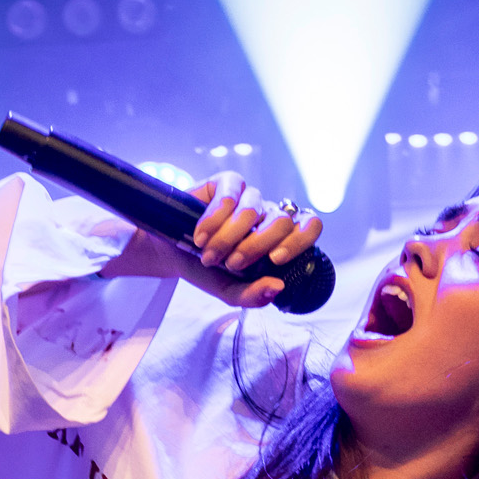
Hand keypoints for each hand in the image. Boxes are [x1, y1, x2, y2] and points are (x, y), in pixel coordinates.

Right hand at [184, 171, 322, 308]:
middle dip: (255, 247)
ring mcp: (248, 197)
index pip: (308, 226)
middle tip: (232, 264)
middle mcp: (266, 215)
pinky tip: (200, 235)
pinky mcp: (226, 183)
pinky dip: (214, 219)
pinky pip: (230, 195)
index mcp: (277, 239)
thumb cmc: (205, 270)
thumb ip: (253, 295)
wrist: (170, 255)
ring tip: (209, 255)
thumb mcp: (228, 291)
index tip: (277, 259)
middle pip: (281, 222)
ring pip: (253, 210)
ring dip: (228, 238)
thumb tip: (277, 286)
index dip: (300, 240)